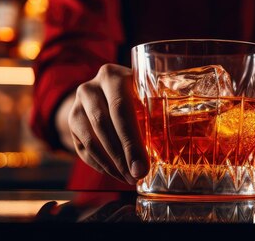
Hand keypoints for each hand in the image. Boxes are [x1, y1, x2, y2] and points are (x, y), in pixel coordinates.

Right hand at [59, 64, 148, 184]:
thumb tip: (183, 135)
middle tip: (136, 176)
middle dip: (122, 156)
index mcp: (112, 75)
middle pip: (103, 125)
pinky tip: (117, 173)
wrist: (106, 89)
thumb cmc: (136, 93)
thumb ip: (158, 107)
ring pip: (90, 140)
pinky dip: (101, 165)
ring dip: (111, 164)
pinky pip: (83, 150)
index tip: (142, 166)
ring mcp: (76, 106)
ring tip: (129, 178)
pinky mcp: (71, 123)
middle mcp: (89, 88)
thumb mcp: (145, 92)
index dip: (131, 140)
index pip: (120, 108)